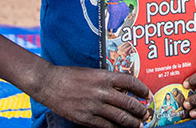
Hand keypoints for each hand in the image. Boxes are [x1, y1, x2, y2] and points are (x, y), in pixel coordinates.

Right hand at [32, 64, 149, 127]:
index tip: (146, 94)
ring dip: (132, 122)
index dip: (141, 89)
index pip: (130, 82)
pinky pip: (106, 126)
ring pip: (120, 117)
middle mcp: (102, 91)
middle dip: (140, 110)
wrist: (49, 83)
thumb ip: (107, 80)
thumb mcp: (92, 72)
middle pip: (129, 102)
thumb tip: (123, 89)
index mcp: (104, 77)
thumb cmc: (70, 76)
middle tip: (146, 113)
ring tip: (138, 124)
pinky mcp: (85, 118)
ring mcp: (94, 106)